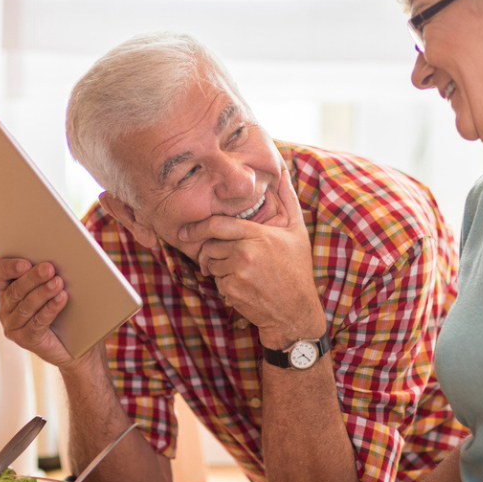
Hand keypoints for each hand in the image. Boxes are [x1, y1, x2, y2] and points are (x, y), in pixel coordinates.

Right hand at [0, 258, 76, 367]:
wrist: (72, 343)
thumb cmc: (62, 311)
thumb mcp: (52, 287)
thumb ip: (47, 273)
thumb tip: (57, 259)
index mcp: (7, 289)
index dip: (7, 267)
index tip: (25, 263)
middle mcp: (6, 307)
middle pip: (15, 290)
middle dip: (33, 278)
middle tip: (49, 268)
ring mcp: (13, 325)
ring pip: (25, 306)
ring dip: (43, 292)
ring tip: (58, 283)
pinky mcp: (25, 339)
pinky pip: (37, 322)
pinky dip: (50, 309)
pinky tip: (61, 299)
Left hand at [179, 169, 325, 349]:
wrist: (296, 311)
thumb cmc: (297, 269)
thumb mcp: (297, 231)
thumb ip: (287, 198)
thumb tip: (283, 170)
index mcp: (257, 235)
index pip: (217, 224)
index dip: (197, 227)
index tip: (185, 231)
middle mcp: (245, 253)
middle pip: (209, 246)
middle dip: (210, 251)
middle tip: (221, 257)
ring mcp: (237, 274)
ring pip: (212, 265)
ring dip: (219, 268)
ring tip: (242, 272)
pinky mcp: (232, 292)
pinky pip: (217, 283)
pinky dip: (225, 285)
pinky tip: (245, 287)